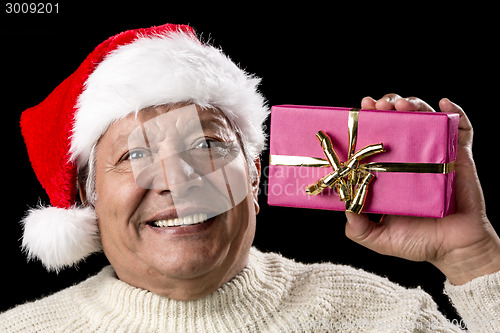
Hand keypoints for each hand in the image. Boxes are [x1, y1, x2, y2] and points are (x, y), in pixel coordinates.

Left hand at [345, 93, 499, 284]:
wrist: (456, 249)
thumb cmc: (419, 241)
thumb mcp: (380, 238)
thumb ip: (359, 229)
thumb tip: (345, 209)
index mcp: (389, 171)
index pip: (375, 138)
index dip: (367, 122)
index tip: (358, 111)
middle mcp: (410, 159)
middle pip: (398, 122)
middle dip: (387, 107)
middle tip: (378, 105)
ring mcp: (434, 155)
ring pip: (425, 119)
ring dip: (413, 105)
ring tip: (402, 104)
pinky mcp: (458, 156)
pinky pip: (461, 129)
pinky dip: (455, 112)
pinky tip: (445, 104)